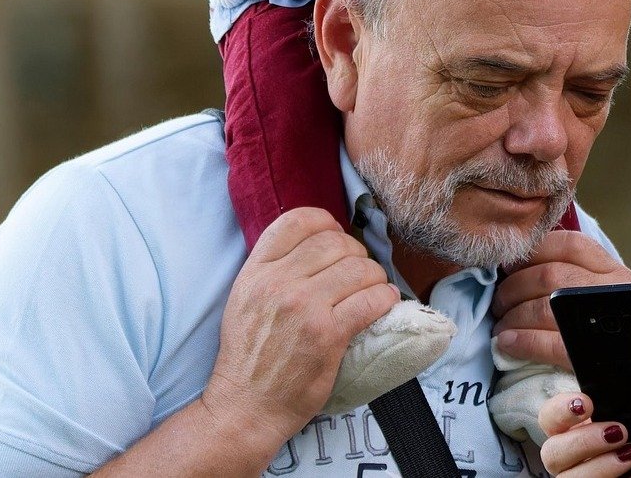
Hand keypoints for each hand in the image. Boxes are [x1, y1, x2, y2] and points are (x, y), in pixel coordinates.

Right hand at [199, 207, 399, 454]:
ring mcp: (303, 307)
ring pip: (359, 268)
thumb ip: (272, 270)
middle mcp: (278, 284)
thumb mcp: (245, 301)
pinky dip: (385, 298)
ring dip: (375, 277)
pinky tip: (383, 304)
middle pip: (336, 242)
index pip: (298, 221)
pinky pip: (372, 299)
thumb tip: (314, 245)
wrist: (246, 408)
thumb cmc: (249, 358)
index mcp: (256, 273)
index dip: (326, 223)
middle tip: (359, 274)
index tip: (337, 239)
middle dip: (355, 254)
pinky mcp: (327, 334)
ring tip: (373, 290)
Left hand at [492, 230, 630, 369]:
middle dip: (514, 288)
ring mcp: (606, 322)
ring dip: (512, 316)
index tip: (510, 266)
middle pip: (550, 275)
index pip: (570, 244)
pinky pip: (549, 342)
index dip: (533, 252)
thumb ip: (572, 277)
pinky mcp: (593, 356)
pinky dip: (522, 341)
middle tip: (499, 302)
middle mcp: (614, 290)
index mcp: (613, 272)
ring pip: (545, 307)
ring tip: (501, 327)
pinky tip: (507, 344)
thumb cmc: (609, 334)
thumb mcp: (599, 298)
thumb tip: (518, 263)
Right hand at [538, 392, 630, 476]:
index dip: (561, 410)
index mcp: (566, 430)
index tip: (588, 403)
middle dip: (584, 441)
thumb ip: (613, 400)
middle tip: (619, 432)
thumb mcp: (621, 411)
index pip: (548, 417)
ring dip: (600, 467)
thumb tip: (626, 381)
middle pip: (552, 453)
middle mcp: (565, 457)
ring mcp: (574, 477)